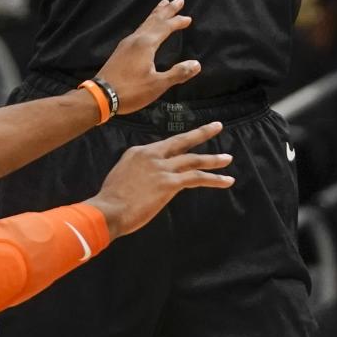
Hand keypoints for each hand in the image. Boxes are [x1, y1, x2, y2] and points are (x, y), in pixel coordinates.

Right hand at [90, 122, 233, 237]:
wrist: (108, 210)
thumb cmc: (111, 200)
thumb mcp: (121, 176)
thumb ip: (137, 174)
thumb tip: (147, 182)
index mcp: (138, 152)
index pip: (164, 148)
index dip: (175, 153)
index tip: (185, 153)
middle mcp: (152, 155)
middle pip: (182, 141)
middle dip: (202, 133)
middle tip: (217, 126)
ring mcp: (162, 168)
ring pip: (194, 160)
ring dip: (213, 160)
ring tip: (228, 159)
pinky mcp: (169, 183)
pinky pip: (197, 178)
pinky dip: (214, 179)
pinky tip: (226, 181)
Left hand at [99, 0, 198, 113]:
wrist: (101, 96)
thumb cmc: (131, 91)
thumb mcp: (158, 84)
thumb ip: (177, 73)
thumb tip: (196, 64)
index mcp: (146, 45)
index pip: (165, 28)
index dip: (177, 22)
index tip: (188, 18)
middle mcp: (136, 39)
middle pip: (154, 20)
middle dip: (167, 10)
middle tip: (178, 0)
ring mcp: (126, 44)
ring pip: (145, 24)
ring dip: (156, 14)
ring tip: (163, 5)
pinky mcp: (121, 51)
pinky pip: (139, 30)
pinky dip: (147, 24)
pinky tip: (146, 29)